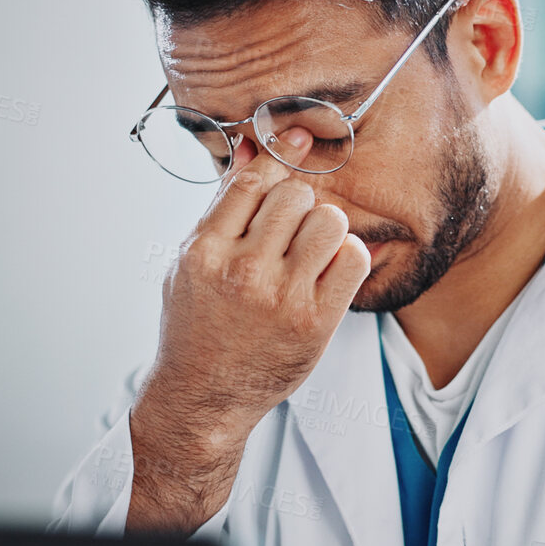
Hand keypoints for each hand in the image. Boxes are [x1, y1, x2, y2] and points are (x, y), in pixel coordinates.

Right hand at [126, 127, 371, 531]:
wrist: (202, 398)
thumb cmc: (195, 324)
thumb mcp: (190, 261)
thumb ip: (222, 206)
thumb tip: (252, 147)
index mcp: (204, 252)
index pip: (253, 181)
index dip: (278, 159)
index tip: (296, 148)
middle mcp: (243, 273)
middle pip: (295, 195)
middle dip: (298, 204)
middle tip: (290, 230)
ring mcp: (281, 299)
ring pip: (329, 221)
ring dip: (325, 228)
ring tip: (310, 250)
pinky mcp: (316, 323)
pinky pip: (354, 259)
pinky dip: (348, 257)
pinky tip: (328, 271)